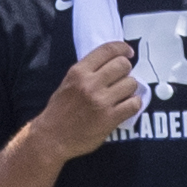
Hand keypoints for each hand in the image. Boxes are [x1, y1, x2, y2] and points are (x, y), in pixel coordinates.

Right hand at [34, 40, 144, 158]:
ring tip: (123, 95)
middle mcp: (90, 83)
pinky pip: (134, 104)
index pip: (107, 50)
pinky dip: (134, 104)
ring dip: (130, 88)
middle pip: (122, 65)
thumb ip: (87, 71)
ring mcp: (101, 101)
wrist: (51, 138)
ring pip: (131, 84)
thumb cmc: (59, 110)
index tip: (128, 53)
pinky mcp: (109, 119)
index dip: (122, 48)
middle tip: (122, 79)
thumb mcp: (68, 82)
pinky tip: (127, 106)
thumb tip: (111, 63)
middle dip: (126, 70)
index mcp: (79, 72)